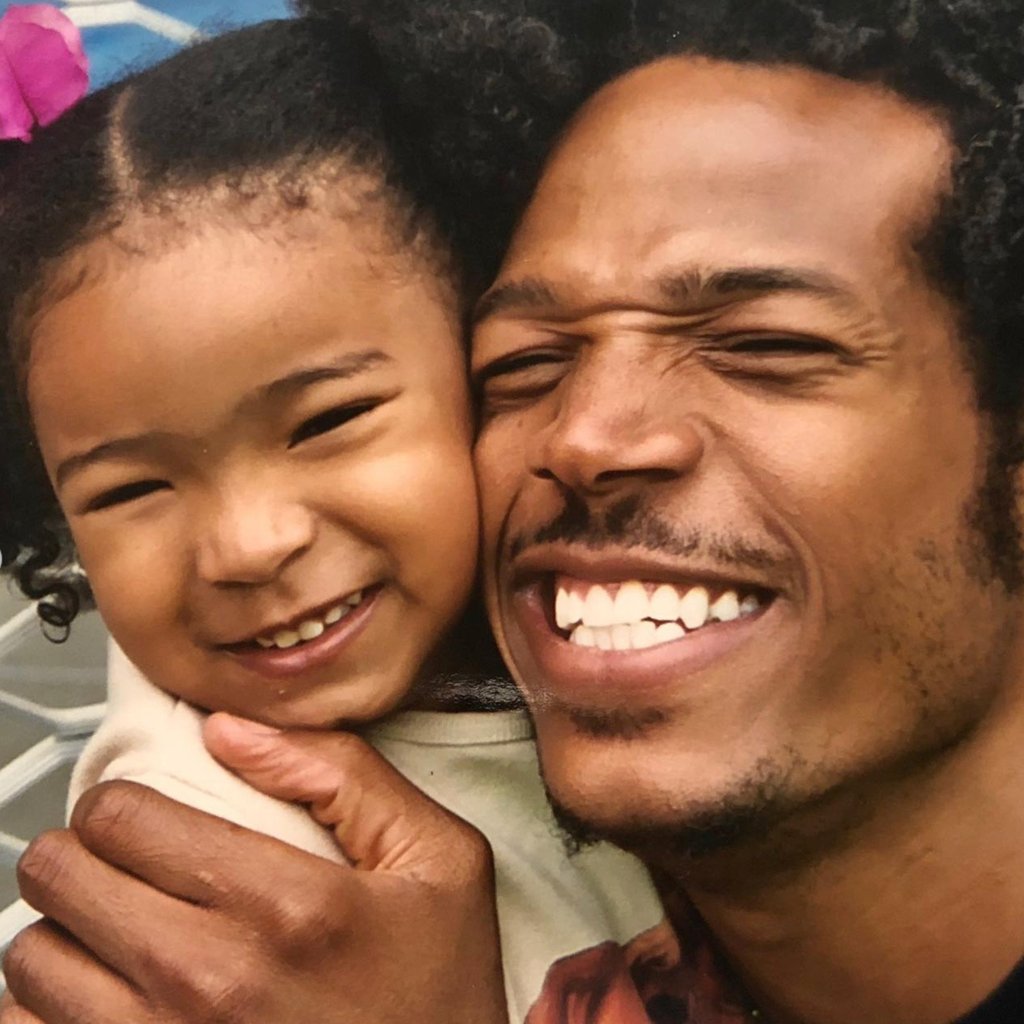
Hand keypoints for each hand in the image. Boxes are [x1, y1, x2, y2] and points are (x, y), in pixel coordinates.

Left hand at [3, 717, 506, 1023]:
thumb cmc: (436, 996)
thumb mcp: (437, 860)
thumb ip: (342, 774)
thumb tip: (227, 732)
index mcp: (286, 907)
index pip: (123, 815)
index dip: (127, 799)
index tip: (148, 813)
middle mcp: (210, 984)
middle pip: (60, 877)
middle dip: (87, 853)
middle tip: (126, 862)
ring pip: (30, 962)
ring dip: (68, 933)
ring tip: (118, 930)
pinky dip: (54, 1009)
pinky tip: (107, 997)